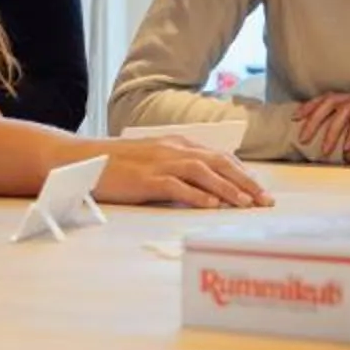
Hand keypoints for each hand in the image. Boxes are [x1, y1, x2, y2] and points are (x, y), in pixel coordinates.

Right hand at [94, 139, 271, 208]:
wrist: (85, 159)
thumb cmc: (118, 164)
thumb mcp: (154, 159)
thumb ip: (178, 167)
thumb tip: (204, 187)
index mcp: (177, 144)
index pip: (218, 156)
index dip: (241, 172)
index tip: (259, 188)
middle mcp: (173, 150)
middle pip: (218, 162)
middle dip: (245, 181)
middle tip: (265, 200)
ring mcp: (160, 163)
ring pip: (203, 172)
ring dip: (228, 188)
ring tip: (246, 204)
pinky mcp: (146, 179)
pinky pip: (177, 186)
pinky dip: (197, 195)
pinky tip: (212, 205)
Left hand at [292, 89, 349, 157]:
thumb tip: (336, 145)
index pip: (331, 98)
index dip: (312, 106)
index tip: (295, 118)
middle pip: (333, 101)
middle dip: (314, 119)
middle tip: (304, 138)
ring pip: (346, 109)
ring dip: (332, 130)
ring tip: (325, 149)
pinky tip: (348, 146)